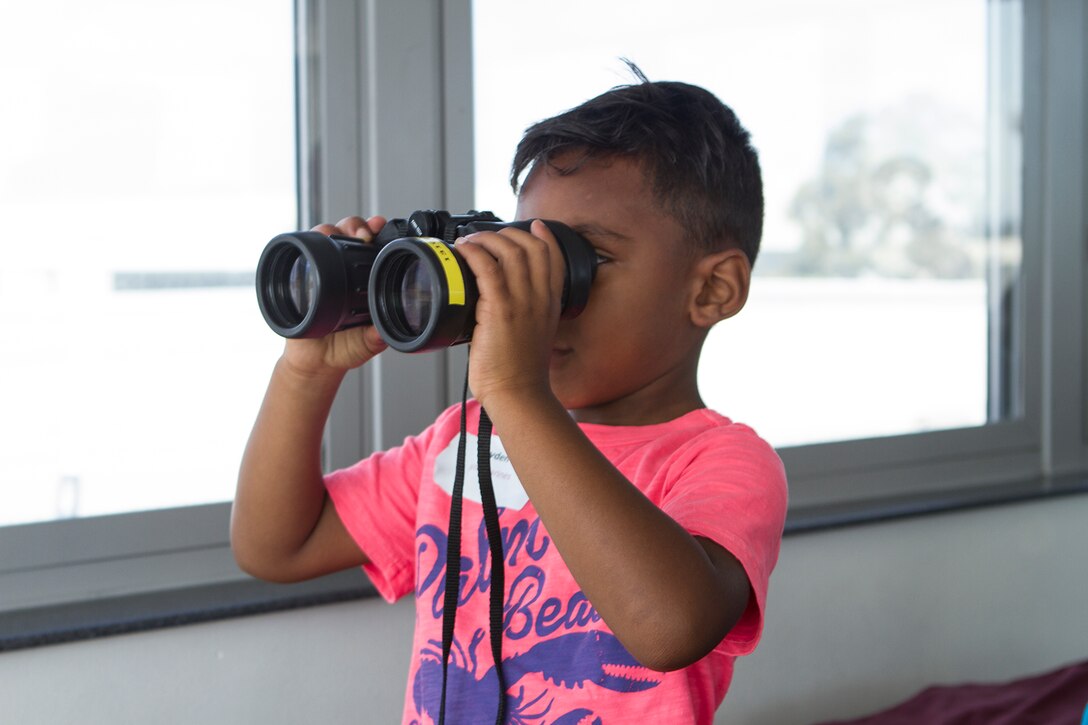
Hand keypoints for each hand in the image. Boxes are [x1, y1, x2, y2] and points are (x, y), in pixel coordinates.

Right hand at [280, 215, 389, 377]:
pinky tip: (310, 244)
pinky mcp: (297, 277)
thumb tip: (384, 332)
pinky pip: (298, 254)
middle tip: (364, 233)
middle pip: (346, 233)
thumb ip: (375, 337)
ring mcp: (319, 270)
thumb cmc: (344, 349)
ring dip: (330, 229)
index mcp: (364, 279)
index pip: (370, 247)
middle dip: (355, 225)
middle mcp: (342, 269)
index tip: (380, 226)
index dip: (375, 233)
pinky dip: (303, 245)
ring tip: (339, 233)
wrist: (315, 363)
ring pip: (323, 237)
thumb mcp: (366, 343)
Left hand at [454, 219, 565, 406]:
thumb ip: (525, 313)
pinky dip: (474, 252)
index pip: (554, 258)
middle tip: (485, 237)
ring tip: (470, 242)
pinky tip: (464, 250)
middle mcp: (540, 298)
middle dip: (506, 233)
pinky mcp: (500, 309)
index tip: (534, 226)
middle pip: (531, 247)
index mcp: (550, 304)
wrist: (518, 394)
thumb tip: (496, 301)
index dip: (545, 237)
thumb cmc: (519, 372)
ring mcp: (522, 302)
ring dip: (486, 239)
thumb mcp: (533, 336)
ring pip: (510, 250)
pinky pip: (487, 267)